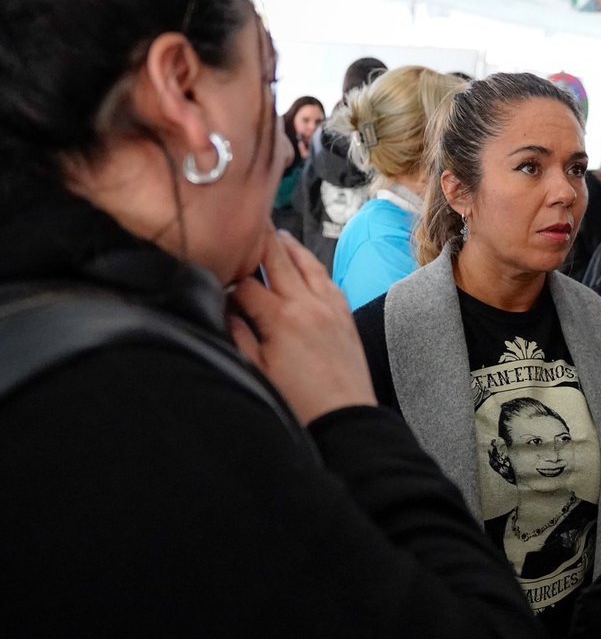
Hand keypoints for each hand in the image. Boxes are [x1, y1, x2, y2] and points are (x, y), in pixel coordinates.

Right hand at [229, 229, 375, 425]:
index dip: (227, 276)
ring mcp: (330, 306)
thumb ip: (239, 334)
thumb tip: (225, 308)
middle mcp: (308, 303)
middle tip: (249, 219)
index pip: (245, 284)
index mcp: (280, 317)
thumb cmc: (299, 403)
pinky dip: (314, 267)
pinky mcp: (345, 315)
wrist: (344, 419)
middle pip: (278, 260)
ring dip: (290, 247)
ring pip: (308, 263)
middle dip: (261, 239)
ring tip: (276, 234)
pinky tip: (307, 265)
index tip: (216, 270)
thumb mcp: (256, 371)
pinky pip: (328, 280)